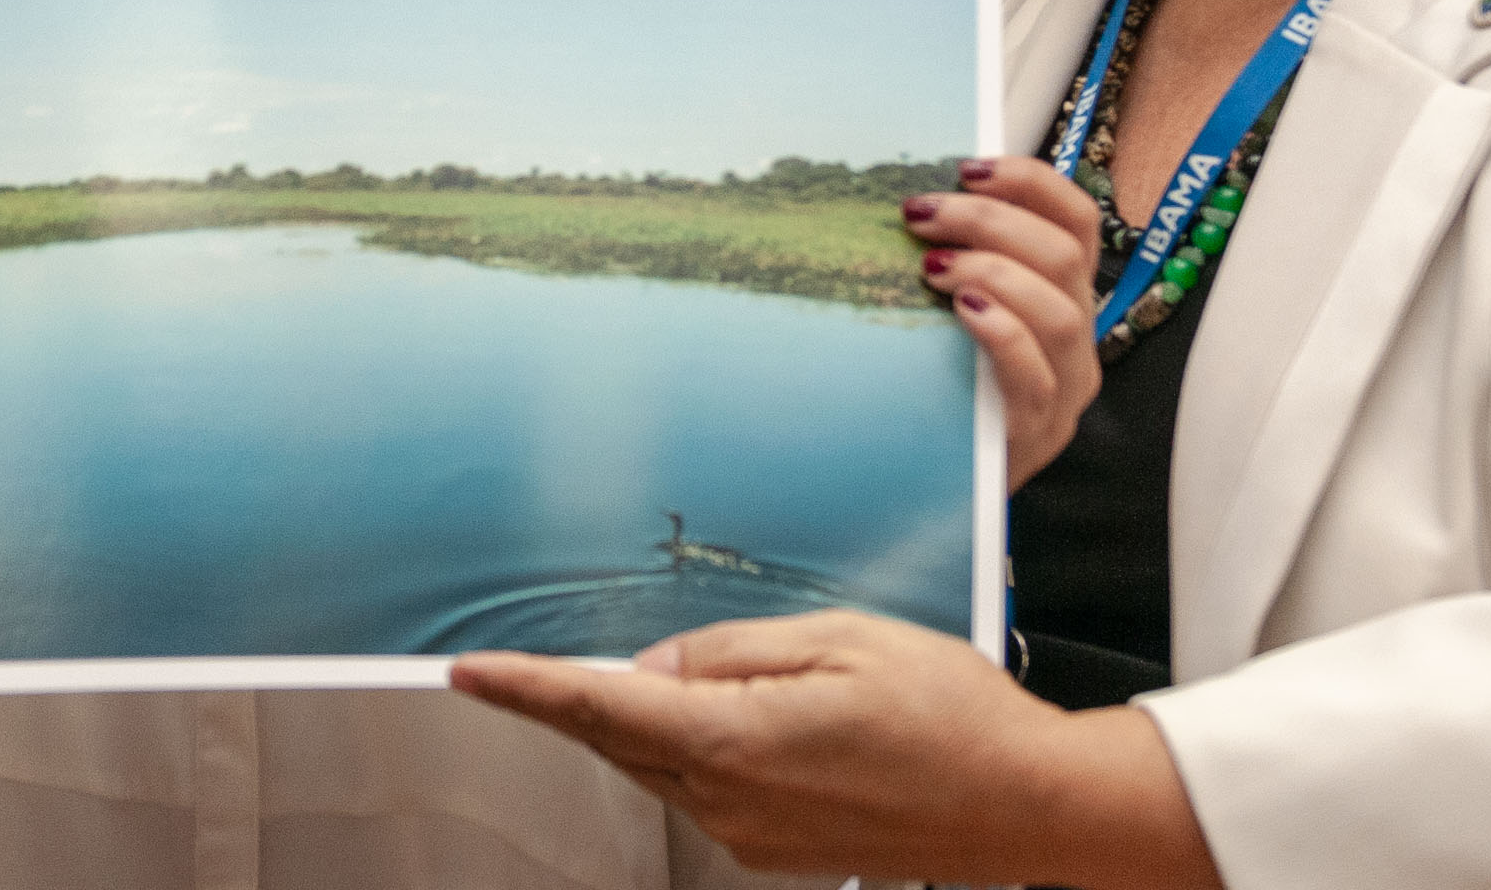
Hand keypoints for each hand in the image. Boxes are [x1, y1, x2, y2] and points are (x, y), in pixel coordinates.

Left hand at [452, 612, 1216, 887]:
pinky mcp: (777, 849)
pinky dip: (695, 748)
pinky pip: (707, 789)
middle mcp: (728, 804)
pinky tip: (728, 714)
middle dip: (580, 700)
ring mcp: (752, 836)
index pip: (602, 709)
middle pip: (623, 742)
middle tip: (534, 660)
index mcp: (735, 744)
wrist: (1022, 809)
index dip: (527, 690)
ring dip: (644, 722)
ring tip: (658, 672)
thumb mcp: (840, 642)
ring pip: (663, 766)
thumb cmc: (947, 713)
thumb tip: (658, 668)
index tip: (468, 671)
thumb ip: (734, 653)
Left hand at [906, 157, 1100, 488]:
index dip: (1031, 182)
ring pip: (1061, 310)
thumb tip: (920, 196)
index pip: (1079, 219)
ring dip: (993, 270)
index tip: (967, 168)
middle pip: (1065, 255)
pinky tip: (961, 310)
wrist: (943, 487)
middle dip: (990, 220)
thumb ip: (962, 261)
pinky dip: (1000, 330)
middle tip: (922, 214)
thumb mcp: (963, 315)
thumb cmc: (950, 387)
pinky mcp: (1039, 432)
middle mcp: (1079, 339)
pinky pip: (1034, 372)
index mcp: (1067, 296)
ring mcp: (1066, 389)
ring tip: (932, 265)